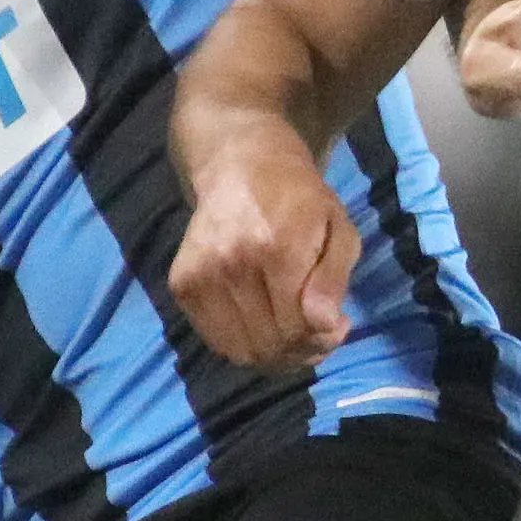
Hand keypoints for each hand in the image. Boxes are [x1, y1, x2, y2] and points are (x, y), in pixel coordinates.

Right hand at [169, 135, 362, 370]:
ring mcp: (201, 275)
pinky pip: (215, 340)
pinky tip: (260, 321)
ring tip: (289, 331)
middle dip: (300, 350)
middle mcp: (232, 264)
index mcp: (277, 248)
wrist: (240, 166)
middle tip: (314, 332)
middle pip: (270, 345)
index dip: (322, 340)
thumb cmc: (300, 198)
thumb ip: (335, 279)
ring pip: (241, 351)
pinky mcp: (181, 283)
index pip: (298, 328)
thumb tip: (323, 323)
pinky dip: (241, 343)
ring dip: (271, 354)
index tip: (338, 325)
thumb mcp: (339, 228)